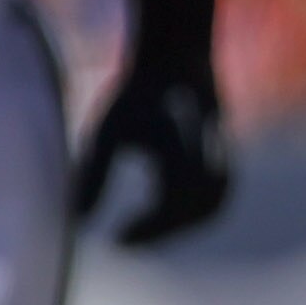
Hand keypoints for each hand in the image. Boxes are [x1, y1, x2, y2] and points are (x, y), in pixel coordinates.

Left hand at [70, 63, 228, 245]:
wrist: (179, 63)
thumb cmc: (138, 97)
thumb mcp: (107, 134)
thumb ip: (94, 177)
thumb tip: (77, 218)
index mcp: (182, 159)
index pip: (166, 212)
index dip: (142, 231)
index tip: (114, 240)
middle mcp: (211, 166)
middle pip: (186, 218)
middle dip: (158, 234)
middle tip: (125, 241)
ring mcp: (225, 165)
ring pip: (206, 213)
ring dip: (176, 226)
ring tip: (143, 231)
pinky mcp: (228, 164)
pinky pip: (215, 202)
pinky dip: (191, 213)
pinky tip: (163, 212)